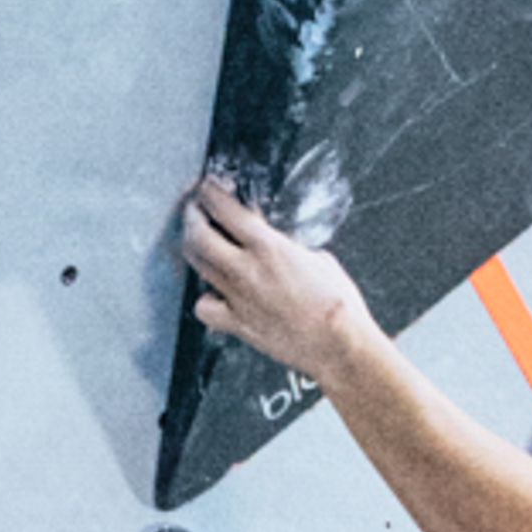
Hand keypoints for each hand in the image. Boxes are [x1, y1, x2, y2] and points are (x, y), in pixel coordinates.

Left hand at [176, 173, 371, 387]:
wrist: (339, 344)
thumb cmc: (337, 302)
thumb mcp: (316, 256)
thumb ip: (287, 245)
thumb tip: (275, 240)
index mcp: (269, 247)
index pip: (225, 209)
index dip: (211, 193)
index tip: (208, 188)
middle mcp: (247, 270)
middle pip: (199, 235)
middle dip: (193, 216)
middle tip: (195, 210)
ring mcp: (238, 298)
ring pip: (197, 266)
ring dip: (194, 248)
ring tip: (199, 241)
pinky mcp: (237, 324)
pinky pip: (204, 307)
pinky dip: (204, 297)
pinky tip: (215, 292)